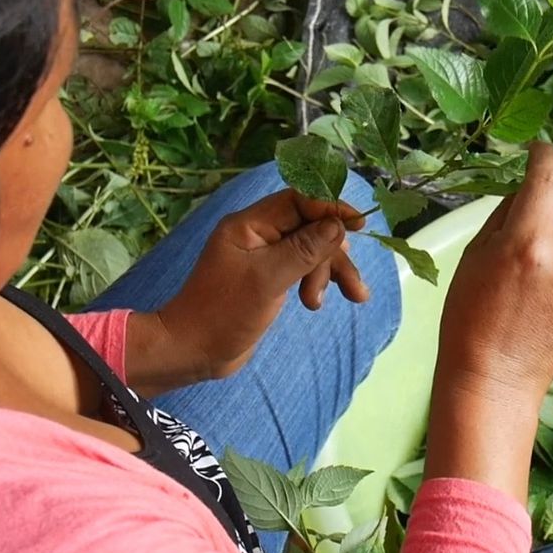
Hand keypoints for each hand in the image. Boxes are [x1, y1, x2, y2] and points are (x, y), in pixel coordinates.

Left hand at [130, 190, 367, 389]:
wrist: (193, 352)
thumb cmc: (223, 313)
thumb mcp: (268, 280)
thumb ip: (304, 249)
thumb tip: (338, 224)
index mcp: (249, 224)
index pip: (298, 200)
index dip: (331, 208)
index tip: (359, 224)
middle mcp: (257, 235)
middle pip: (310, 227)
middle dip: (334, 253)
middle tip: (351, 285)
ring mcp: (264, 258)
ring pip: (311, 251)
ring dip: (330, 273)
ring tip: (350, 299)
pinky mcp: (269, 279)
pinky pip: (303, 270)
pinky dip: (317, 283)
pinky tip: (319, 303)